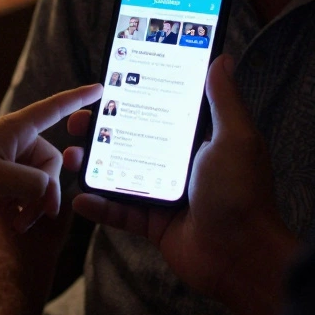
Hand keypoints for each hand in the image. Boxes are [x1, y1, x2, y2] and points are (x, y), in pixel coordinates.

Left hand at [0, 83, 101, 232]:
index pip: (55, 108)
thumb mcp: (1, 180)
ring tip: (19, 223)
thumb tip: (49, 193)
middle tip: (35, 216)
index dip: (79, 98)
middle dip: (46, 192)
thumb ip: (36, 184)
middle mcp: (15, 139)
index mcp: (16, 127)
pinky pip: (25, 189)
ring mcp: (8, 157)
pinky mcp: (0, 174)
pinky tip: (13, 221)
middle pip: (51, 163)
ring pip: (39, 181)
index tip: (102, 88)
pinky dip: (23, 206)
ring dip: (33, 205)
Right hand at [61, 57, 296, 314]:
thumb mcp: (236, 138)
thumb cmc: (243, 194)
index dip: (135, 96)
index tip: (108, 85)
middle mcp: (179, 163)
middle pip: (133, 138)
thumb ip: (224, 99)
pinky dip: (99, 206)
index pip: (161, 109)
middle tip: (79, 120)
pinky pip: (121, 213)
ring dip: (94, 164)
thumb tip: (221, 57)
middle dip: (103, 129)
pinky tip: (79, 197)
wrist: (242, 257)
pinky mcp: (155, 223)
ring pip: (120, 173)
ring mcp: (165, 193)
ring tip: (71, 155)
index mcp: (199, 139)